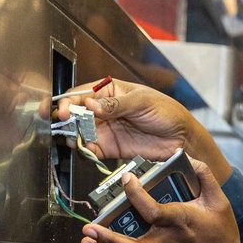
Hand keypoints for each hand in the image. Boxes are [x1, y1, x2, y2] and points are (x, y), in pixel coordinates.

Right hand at [56, 79, 229, 180]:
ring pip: (81, 132)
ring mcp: (106, 130)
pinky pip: (92, 150)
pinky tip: (86, 150)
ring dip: (73, 136)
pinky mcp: (111, 148)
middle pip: (76, 114)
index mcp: (109, 91)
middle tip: (61, 127)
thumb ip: (115, 104)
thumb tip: (91, 105)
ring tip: (73, 139)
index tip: (62, 111)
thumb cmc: (167, 112)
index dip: (68, 102)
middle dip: (65, 120)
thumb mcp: (142, 102)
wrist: (182, 139)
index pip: (81, 94)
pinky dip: (86, 151)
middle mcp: (104, 110)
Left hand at [81, 163, 242, 242]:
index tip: (126, 179)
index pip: (152, 210)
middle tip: (89, 229)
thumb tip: (189, 157)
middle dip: (108, 239)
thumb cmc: (223, 236)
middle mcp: (167, 242)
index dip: (135, 194)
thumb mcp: (220, 202)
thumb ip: (205, 176)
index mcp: (179, 223)